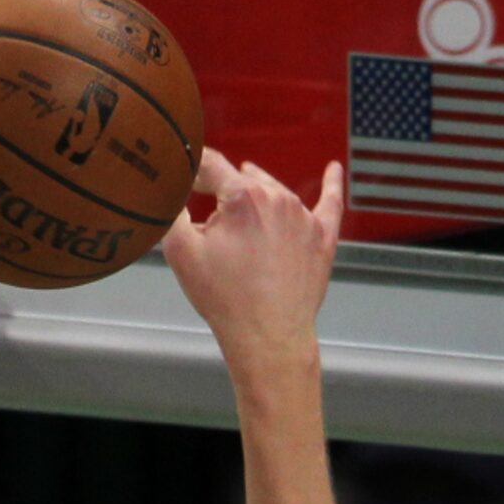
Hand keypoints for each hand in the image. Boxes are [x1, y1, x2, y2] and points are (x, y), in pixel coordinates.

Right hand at [162, 150, 343, 376]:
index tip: (184, 175)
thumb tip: (169, 190)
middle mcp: (277, 198)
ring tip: (243, 219)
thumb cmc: (227, 300)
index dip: (193, 169)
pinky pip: (330, 202)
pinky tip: (333, 171)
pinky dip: (331, 185)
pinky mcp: (322, 236)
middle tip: (210, 218)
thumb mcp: (181, 253)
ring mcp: (303, 216)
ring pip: (275, 193)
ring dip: (257, 199)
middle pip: (244, 179)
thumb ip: (171, 212)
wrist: (268, 337)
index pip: (212, 165)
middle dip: (225, 193)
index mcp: (243, 197)